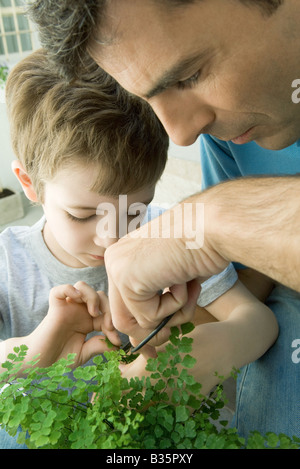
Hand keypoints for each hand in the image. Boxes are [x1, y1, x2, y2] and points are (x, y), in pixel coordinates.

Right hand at [27, 281, 120, 367]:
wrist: (37, 363)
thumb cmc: (58, 359)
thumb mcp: (83, 354)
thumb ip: (98, 346)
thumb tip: (117, 345)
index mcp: (89, 321)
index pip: (108, 312)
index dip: (115, 324)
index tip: (117, 341)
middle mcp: (79, 311)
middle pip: (100, 295)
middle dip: (109, 309)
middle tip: (108, 327)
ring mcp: (67, 307)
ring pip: (83, 286)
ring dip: (93, 297)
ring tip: (93, 313)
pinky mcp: (55, 307)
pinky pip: (62, 289)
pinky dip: (71, 289)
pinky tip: (77, 300)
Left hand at [105, 203, 227, 341]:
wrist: (212, 226)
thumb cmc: (201, 247)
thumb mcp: (173, 276)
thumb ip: (156, 300)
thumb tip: (146, 341)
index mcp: (123, 257)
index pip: (123, 304)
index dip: (143, 326)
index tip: (158, 343)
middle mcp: (114, 261)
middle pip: (123, 318)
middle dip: (151, 333)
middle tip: (171, 336)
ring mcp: (117, 269)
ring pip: (138, 321)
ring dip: (171, 315)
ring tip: (190, 289)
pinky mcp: (127, 279)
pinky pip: (151, 316)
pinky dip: (176, 305)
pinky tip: (185, 278)